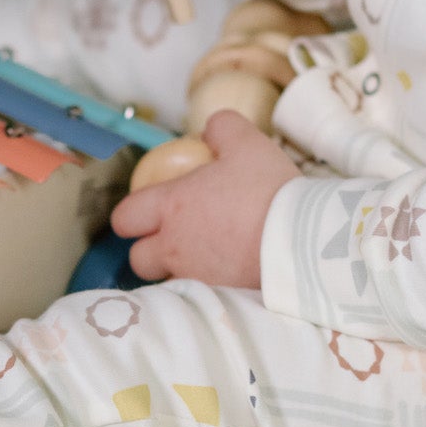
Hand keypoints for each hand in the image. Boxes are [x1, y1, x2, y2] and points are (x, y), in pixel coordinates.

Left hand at [109, 112, 297, 287]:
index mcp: (171, 207)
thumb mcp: (247, 143)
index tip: (150, 212)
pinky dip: (207, 286)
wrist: (301, 240)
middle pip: (138, 259)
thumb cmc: (268, 190)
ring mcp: (193, 277)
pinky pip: (199, 295)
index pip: (124, 217)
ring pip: (167, 281)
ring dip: (177, 270)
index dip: (132, 216)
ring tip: (204, 257)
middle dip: (149, 250)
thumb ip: (222, 129)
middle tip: (174, 237)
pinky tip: (228, 272)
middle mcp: (173, 247)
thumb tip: (211, 130)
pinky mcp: (218, 298)